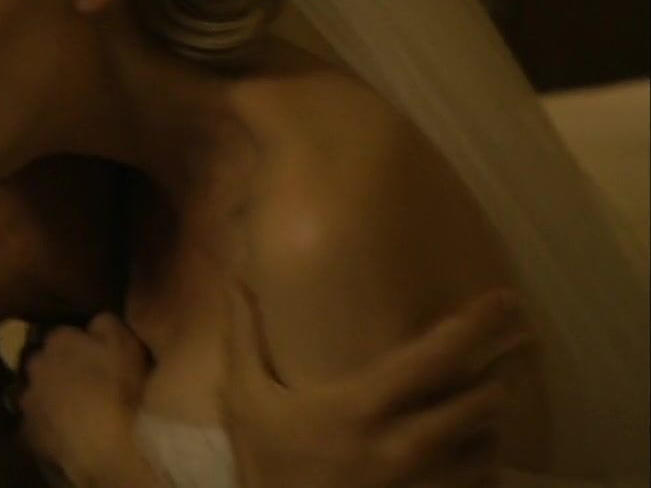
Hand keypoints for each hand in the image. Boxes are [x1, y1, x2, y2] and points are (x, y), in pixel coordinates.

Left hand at [17, 313, 157, 485]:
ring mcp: (27, 400)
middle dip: (58, 368)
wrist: (111, 446)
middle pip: (43, 361)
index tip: (94, 357)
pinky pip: (33, 424)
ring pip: (35, 391)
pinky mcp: (27, 433)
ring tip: (73, 410)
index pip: (62, 333)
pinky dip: (45, 425)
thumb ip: (104, 322)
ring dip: (49, 396)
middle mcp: (34, 364)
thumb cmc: (124, 387)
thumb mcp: (126, 340)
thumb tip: (91, 322)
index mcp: (58, 339)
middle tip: (83, 383)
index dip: (78, 345)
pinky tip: (63, 433)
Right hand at [221, 286, 527, 487]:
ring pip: (488, 445)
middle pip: (481, 402)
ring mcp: (423, 486)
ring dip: (487, 423)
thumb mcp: (246, 402)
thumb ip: (245, 339)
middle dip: (492, 378)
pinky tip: (466, 455)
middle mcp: (403, 447)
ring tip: (480, 406)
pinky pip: (481, 484)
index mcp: (361, 409)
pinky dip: (481, 466)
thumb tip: (239, 279)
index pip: (436, 358)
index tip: (507, 301)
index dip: (478, 325)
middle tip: (500, 358)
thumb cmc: (265, 467)